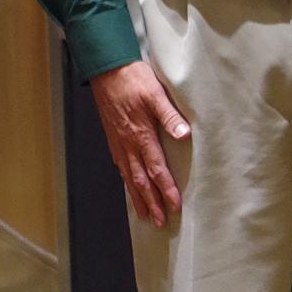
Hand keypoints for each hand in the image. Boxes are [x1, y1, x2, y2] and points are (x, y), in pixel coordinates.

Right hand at [91, 60, 189, 226]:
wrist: (106, 69)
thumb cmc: (132, 79)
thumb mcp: (156, 94)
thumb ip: (170, 115)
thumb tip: (184, 134)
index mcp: (141, 135)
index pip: (156, 169)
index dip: (166, 190)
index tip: (174, 206)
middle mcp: (128, 144)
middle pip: (141, 180)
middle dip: (151, 202)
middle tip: (160, 221)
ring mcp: (118, 142)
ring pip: (129, 176)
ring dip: (138, 197)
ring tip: (145, 214)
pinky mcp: (113, 137)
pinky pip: (121, 166)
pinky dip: (127, 181)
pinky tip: (130, 185)